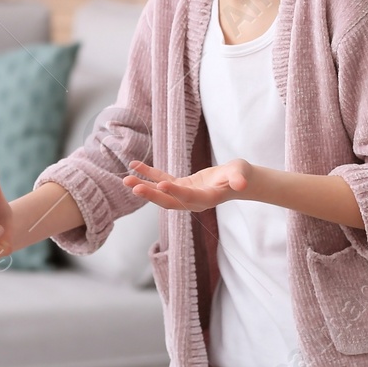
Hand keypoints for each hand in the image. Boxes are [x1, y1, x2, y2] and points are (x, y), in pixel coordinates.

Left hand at [123, 159, 250, 211]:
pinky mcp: (182, 186)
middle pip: (169, 201)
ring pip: (161, 193)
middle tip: (133, 187)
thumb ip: (239, 179)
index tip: (161, 184)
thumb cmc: (241, 175)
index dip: (175, 191)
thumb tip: (241, 183)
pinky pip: (162, 180)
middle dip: (151, 195)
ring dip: (144, 186)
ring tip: (126, 180)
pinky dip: (149, 173)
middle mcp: (193, 201)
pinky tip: (134, 165)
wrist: (239, 181)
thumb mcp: (241, 174)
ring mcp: (185, 195)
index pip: (188, 196)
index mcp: (207, 199)